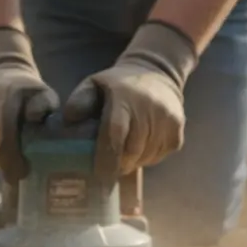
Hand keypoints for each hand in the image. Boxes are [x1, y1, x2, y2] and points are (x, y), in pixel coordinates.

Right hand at [0, 27, 59, 181]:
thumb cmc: (27, 91)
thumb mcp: (43, 93)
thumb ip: (45, 105)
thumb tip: (35, 117)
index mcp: (0, 97)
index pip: (0, 135)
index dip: (10, 159)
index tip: (22, 172)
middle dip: (5, 164)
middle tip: (19, 171)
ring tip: (9, 160)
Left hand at [62, 21, 198, 184]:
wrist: (157, 72)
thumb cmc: (119, 85)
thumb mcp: (95, 84)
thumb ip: (79, 101)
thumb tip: (68, 121)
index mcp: (125, 99)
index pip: (116, 133)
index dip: (107, 157)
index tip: (99, 175)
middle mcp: (150, 110)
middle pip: (131, 151)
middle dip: (118, 164)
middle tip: (108, 167)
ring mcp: (168, 121)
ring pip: (145, 157)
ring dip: (132, 162)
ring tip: (124, 153)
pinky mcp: (178, 132)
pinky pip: (159, 156)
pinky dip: (147, 158)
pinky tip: (141, 146)